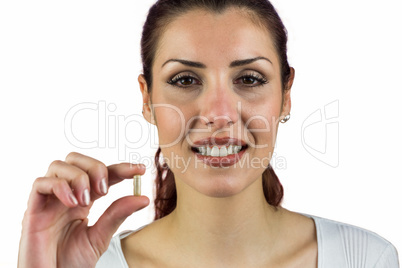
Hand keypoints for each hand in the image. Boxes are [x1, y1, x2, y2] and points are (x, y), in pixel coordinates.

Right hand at [18, 152, 149, 267]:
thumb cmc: (71, 263)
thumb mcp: (100, 237)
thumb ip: (117, 215)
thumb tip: (143, 198)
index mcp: (84, 200)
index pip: (102, 174)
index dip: (121, 168)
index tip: (140, 170)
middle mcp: (66, 195)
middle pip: (77, 159)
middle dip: (95, 167)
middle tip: (104, 190)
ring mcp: (49, 201)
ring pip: (59, 165)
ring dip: (78, 177)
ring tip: (86, 201)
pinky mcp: (33, 211)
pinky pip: (41, 184)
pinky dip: (59, 187)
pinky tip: (72, 203)